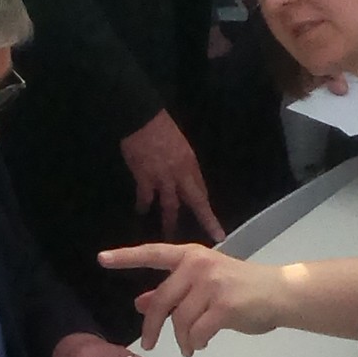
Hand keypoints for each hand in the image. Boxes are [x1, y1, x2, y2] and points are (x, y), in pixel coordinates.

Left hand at [98, 241, 284, 352]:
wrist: (279, 293)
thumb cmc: (240, 289)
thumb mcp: (202, 285)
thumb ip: (171, 293)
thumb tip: (139, 303)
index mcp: (190, 256)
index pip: (153, 254)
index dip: (126, 257)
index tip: (101, 259)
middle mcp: (199, 265)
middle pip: (161, 301)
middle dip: (151, 327)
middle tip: (147, 345)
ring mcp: (212, 284)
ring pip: (180, 321)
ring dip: (181, 340)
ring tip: (188, 347)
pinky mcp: (225, 305)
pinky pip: (198, 332)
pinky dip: (195, 343)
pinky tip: (200, 345)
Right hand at [119, 110, 222, 242]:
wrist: (143, 119)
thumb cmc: (161, 127)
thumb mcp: (180, 144)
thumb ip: (182, 161)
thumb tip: (180, 175)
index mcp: (191, 164)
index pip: (201, 189)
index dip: (204, 205)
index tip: (210, 218)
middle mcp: (181, 174)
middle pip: (197, 202)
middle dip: (207, 220)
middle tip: (216, 237)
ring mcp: (163, 178)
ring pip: (171, 205)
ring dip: (170, 222)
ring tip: (169, 235)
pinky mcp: (145, 178)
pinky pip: (145, 197)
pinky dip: (143, 205)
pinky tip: (141, 211)